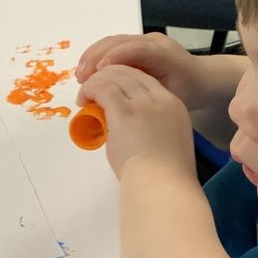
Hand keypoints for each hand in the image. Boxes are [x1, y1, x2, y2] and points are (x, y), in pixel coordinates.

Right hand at [77, 33, 202, 108]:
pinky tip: (89, 73)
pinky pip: (114, 47)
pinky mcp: (137, 45)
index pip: (135, 50)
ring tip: (80, 76)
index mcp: (163, 53)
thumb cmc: (188, 92)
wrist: (201, 79)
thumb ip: (146, 98)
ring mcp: (144, 40)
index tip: (95, 74)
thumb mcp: (170, 99)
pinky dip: (99, 57)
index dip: (113, 59)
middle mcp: (153, 42)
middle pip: (118, 42)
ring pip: (112, 42)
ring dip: (93, 57)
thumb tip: (118, 105)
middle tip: (80, 78)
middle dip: (96, 58)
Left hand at [77, 64, 195, 180]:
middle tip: (93, 91)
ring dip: (95, 83)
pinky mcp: (124, 113)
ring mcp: (142, 104)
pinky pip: (103, 89)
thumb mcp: (167, 143)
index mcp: (174, 106)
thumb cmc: (165, 175)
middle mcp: (160, 100)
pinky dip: (90, 90)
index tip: (111, 90)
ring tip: (85, 97)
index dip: (124, 80)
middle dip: (108, 77)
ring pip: (114, 76)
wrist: (163, 185)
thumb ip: (153, 130)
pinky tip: (84, 100)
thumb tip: (133, 132)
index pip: (146, 80)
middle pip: (129, 73)